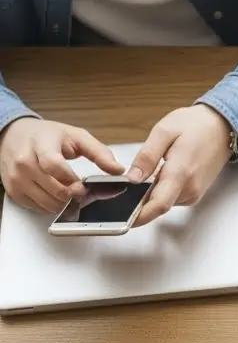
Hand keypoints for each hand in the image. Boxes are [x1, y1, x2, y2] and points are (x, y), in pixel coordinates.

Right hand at [0, 118, 122, 213]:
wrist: (14, 135)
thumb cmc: (48, 136)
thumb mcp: (76, 136)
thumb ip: (99, 153)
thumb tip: (119, 170)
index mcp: (40, 144)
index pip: (53, 165)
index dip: (71, 180)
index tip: (84, 186)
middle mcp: (23, 162)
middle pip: (51, 188)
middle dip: (73, 195)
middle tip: (84, 193)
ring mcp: (15, 178)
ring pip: (46, 202)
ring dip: (64, 203)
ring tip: (73, 194)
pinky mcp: (13, 191)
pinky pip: (37, 207)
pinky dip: (52, 206)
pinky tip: (59, 196)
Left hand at [127, 105, 232, 226]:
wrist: (222, 127)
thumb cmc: (196, 125)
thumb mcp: (164, 131)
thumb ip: (147, 156)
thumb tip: (131, 178)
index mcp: (181, 172)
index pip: (158, 204)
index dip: (138, 216)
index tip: (121, 220)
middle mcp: (190, 188)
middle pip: (157, 205)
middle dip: (138, 200)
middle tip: (128, 182)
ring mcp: (194, 193)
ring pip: (163, 202)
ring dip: (150, 194)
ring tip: (149, 171)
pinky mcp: (195, 193)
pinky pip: (171, 198)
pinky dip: (160, 191)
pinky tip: (160, 174)